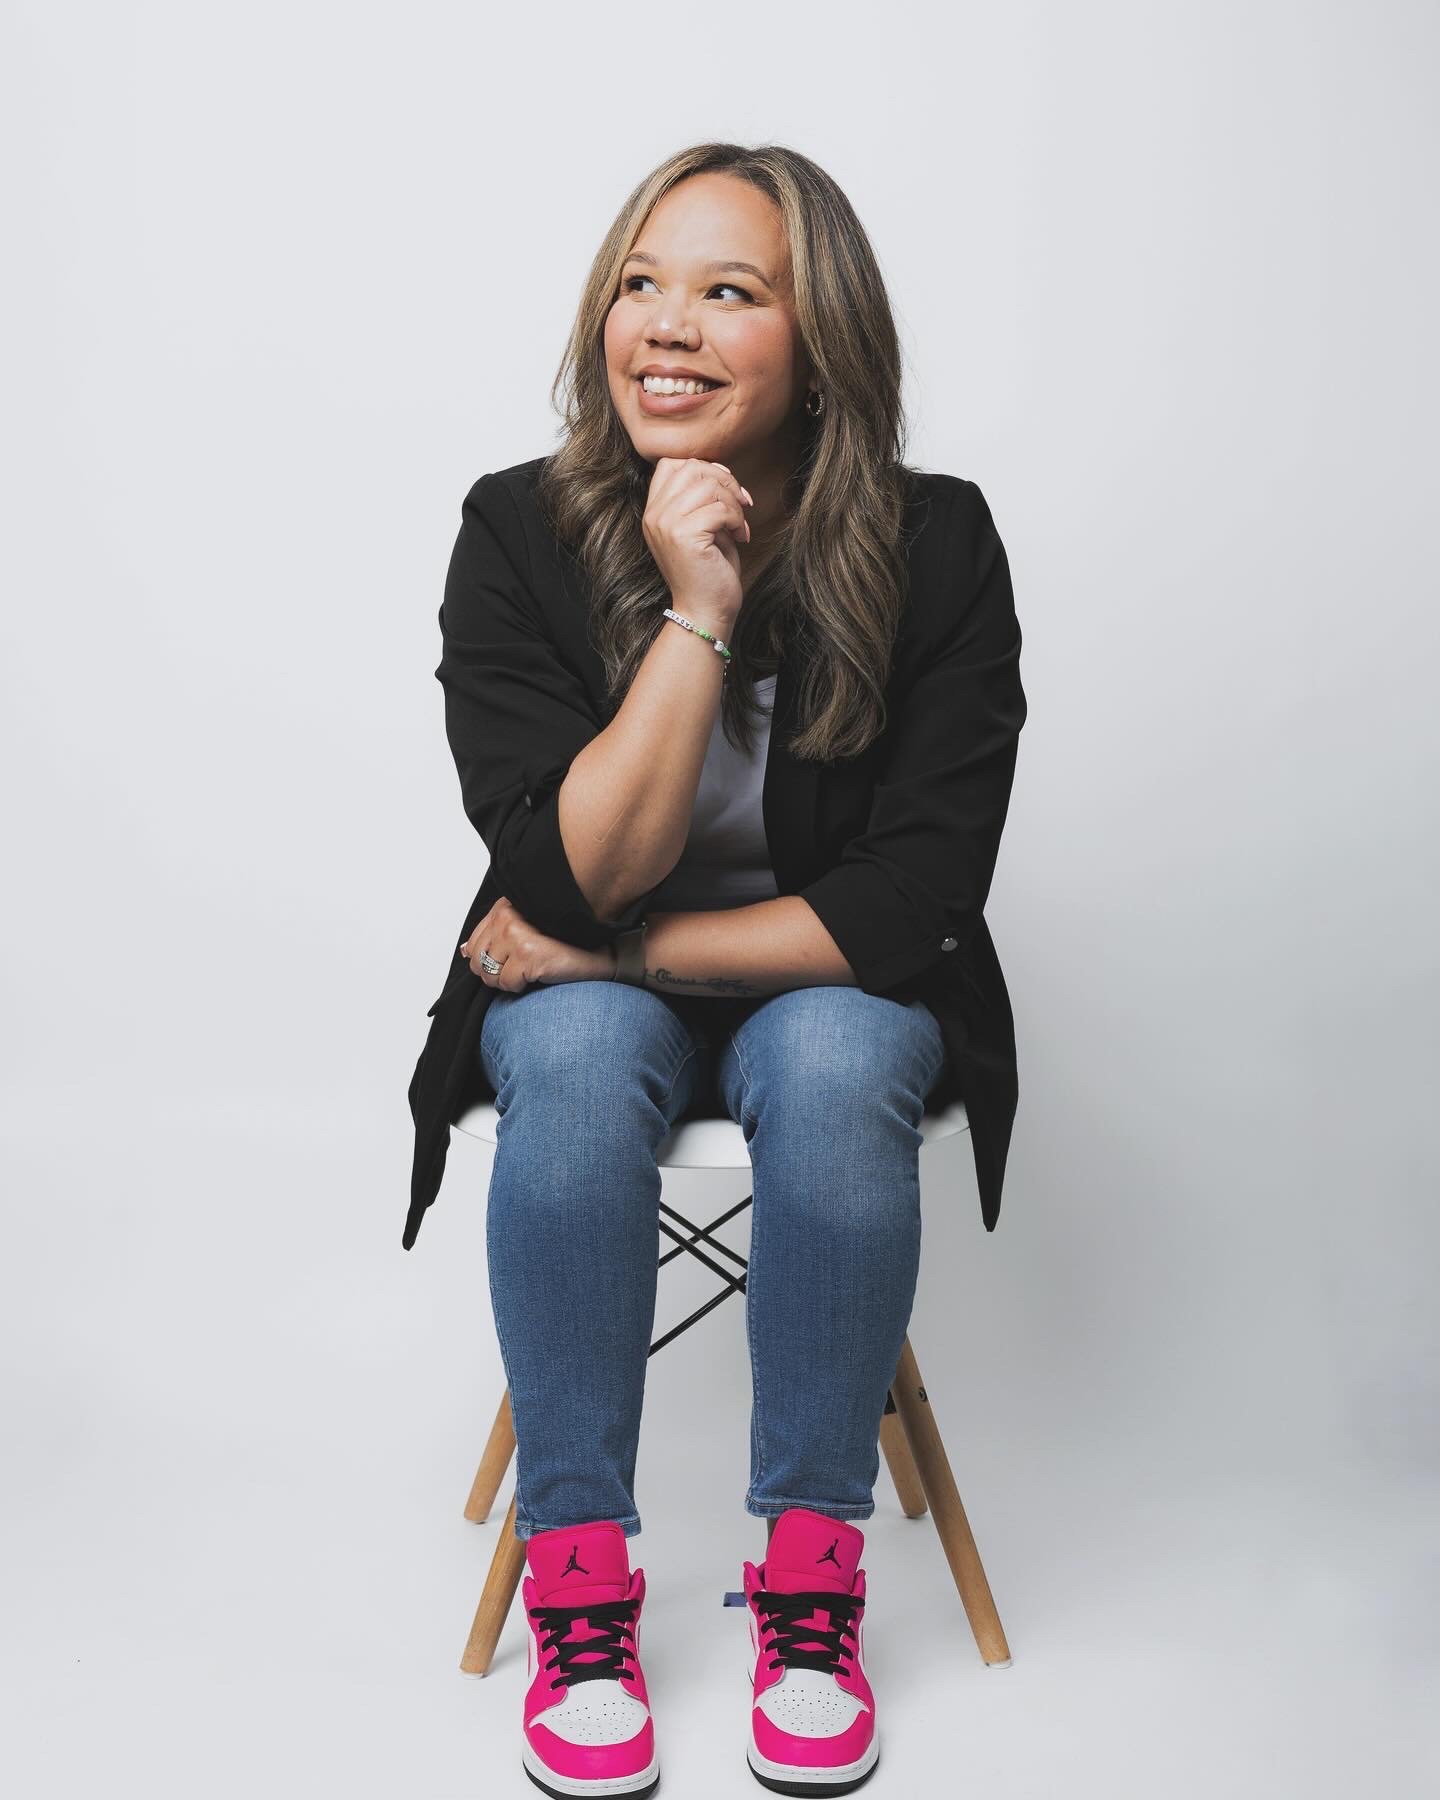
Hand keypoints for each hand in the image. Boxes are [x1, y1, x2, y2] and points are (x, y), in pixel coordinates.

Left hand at [459, 896, 615, 991]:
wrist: (595, 956)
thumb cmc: (562, 945)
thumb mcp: (522, 935)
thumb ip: (492, 938)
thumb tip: (464, 950)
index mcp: (504, 907)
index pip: (473, 942)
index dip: (490, 958)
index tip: (513, 957)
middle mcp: (508, 916)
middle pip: (477, 959)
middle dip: (496, 971)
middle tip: (522, 966)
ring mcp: (517, 934)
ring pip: (489, 974)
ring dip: (508, 980)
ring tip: (530, 969)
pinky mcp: (527, 954)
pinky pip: (506, 984)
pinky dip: (521, 987)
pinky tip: (539, 974)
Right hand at [642, 456, 752, 630]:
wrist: (704, 611)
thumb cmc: (708, 570)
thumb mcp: (701, 526)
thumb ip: (702, 497)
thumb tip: (720, 470)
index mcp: (653, 511)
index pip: (671, 464)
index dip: (704, 468)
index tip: (725, 489)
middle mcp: (654, 515)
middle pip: (691, 468)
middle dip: (724, 481)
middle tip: (741, 504)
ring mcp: (665, 524)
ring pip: (708, 486)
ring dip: (733, 503)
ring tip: (739, 525)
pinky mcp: (684, 536)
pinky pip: (720, 509)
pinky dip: (737, 520)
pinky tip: (740, 537)